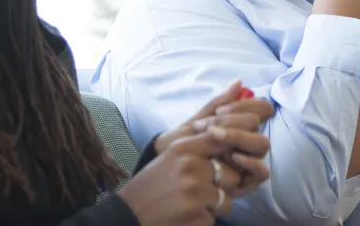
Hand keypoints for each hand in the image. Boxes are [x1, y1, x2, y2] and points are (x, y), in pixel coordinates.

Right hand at [118, 131, 240, 225]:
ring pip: (226, 200)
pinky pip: (214, 219)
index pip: (221, 141)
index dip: (229, 153)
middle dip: (222, 187)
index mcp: (184, 148)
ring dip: (213, 206)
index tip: (225, 162)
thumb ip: (198, 148)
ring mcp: (196, 193)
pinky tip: (183, 218)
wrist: (128, 215)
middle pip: (231, 175)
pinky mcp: (198, 217)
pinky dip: (201, 221)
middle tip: (201, 192)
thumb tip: (229, 142)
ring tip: (190, 205)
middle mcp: (192, 167)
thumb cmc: (150, 186)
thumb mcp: (170, 157)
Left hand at [154, 81, 272, 196]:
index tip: (218, 111)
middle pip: (258, 123)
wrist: (169, 170)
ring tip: (215, 137)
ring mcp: (251, 160)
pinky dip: (251, 162)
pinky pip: (263, 171)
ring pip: (262, 144)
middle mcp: (249, 141)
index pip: (261, 108)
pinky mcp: (248, 181)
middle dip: (232, 121)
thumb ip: (217, 104)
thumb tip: (239, 81)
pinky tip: (232, 156)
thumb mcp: (196, 122)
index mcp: (241, 124)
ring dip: (239, 136)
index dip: (245, 105)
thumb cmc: (184, 145)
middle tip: (207, 128)